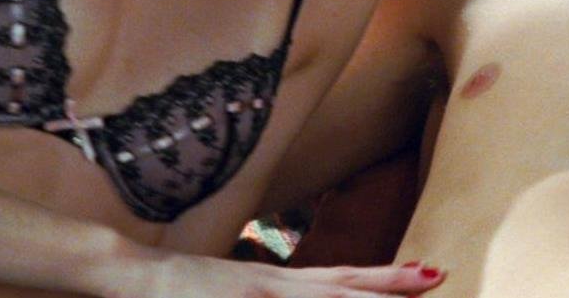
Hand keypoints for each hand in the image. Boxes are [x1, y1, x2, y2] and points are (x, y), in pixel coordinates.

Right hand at [136, 257, 446, 297]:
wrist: (130, 272)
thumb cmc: (184, 287)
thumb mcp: (239, 286)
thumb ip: (274, 293)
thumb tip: (302, 294)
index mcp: (277, 281)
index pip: (343, 277)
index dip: (387, 278)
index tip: (429, 274)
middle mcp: (274, 287)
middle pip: (343, 289)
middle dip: (391, 288)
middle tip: (438, 277)